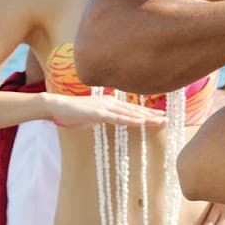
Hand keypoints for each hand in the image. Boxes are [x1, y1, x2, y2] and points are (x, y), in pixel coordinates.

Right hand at [43, 93, 167, 128]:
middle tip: (167, 118)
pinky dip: (131, 120)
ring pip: (130, 113)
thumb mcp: (91, 117)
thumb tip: (107, 121)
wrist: (57, 106)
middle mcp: (111, 102)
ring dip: (146, 117)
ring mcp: (105, 107)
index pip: (132, 109)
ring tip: (160, 121)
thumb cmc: (72, 113)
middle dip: (151, 114)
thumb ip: (101, 118)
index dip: (146, 112)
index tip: (160, 115)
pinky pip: (118, 118)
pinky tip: (142, 122)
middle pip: (135, 109)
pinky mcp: (99, 113)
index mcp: (110, 103)